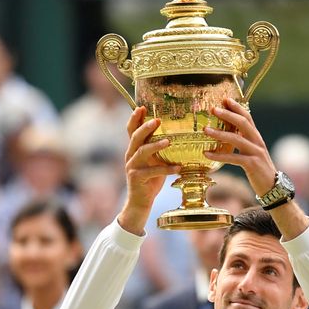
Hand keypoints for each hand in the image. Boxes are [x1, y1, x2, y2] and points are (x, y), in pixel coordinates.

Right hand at [117, 106, 179, 234]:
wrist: (141, 201)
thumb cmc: (150, 178)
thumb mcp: (154, 160)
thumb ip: (158, 149)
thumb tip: (175, 134)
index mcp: (134, 149)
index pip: (131, 130)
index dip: (135, 118)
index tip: (141, 107)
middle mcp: (130, 155)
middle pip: (135, 137)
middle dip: (145, 127)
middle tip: (157, 120)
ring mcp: (132, 166)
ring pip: (142, 152)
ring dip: (155, 145)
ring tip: (168, 141)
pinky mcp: (137, 178)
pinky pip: (152, 171)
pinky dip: (166, 169)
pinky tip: (178, 168)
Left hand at [203, 99, 275, 196]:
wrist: (272, 187)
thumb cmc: (258, 169)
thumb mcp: (251, 152)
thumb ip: (243, 141)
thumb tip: (227, 132)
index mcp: (256, 137)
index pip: (247, 117)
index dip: (237, 107)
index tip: (225, 99)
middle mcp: (257, 142)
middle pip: (243, 123)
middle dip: (228, 114)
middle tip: (213, 108)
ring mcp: (256, 153)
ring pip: (237, 139)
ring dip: (220, 133)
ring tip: (205, 130)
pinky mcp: (252, 164)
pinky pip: (233, 158)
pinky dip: (219, 155)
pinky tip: (206, 154)